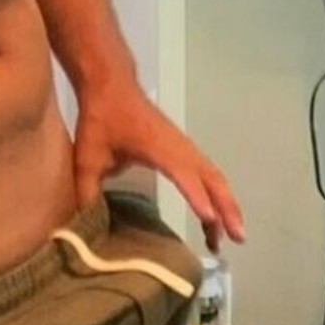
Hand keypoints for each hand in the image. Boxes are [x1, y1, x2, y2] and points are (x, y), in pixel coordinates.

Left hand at [73, 78, 244, 252]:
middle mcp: (179, 147)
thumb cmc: (101, 118)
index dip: (196, 196)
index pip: (183, 174)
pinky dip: (216, 195)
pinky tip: (215, 217)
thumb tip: (86, 225)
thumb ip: (87, 191)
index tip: (209, 218)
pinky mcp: (183, 149)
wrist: (111, 86)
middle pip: (212, 179)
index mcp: (158, 147)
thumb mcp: (87, 157)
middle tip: (237, 238)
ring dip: (227, 205)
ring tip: (232, 236)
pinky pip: (207, 174)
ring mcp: (185, 147)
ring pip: (214, 178)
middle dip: (227, 208)